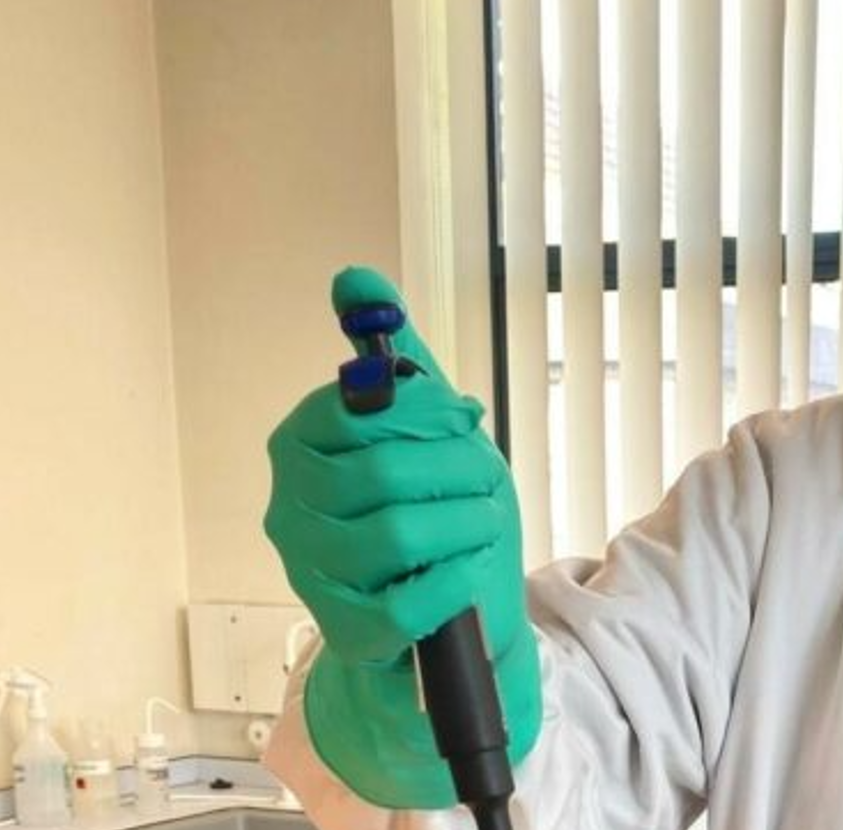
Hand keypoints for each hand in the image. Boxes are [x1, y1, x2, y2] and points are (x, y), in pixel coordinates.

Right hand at [265, 266, 539, 808]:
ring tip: (482, 523)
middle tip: (486, 478)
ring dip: (465, 523)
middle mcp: (290, 507)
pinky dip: (456, 579)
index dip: (428, 410)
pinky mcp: (349, 631)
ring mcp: (312, 574)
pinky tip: (467, 570)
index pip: (359, 404)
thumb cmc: (435, 508)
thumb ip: (395, 358)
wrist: (449, 609)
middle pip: (385, 469)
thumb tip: (355, 278)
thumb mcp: (425, 427)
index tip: (462, 420)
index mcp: (301, 444)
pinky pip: (410, 600)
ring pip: (399, 533)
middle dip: (459, 469)